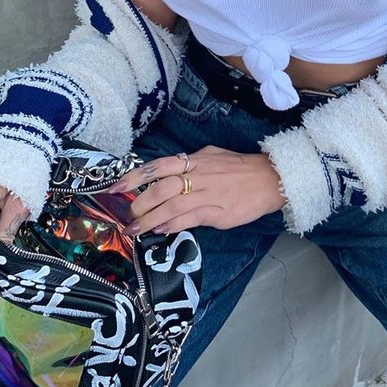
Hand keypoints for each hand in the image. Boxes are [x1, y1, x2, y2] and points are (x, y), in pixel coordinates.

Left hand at [116, 147, 287, 235]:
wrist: (270, 180)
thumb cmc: (240, 168)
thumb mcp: (213, 156)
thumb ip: (190, 163)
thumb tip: (168, 173)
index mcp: (194, 160)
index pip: (157, 166)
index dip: (134, 177)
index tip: (116, 188)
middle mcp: (197, 174)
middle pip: (159, 188)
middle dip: (139, 203)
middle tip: (127, 216)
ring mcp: (206, 193)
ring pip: (170, 206)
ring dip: (149, 220)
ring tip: (135, 230)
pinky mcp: (216, 211)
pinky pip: (188, 218)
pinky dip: (171, 225)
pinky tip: (160, 231)